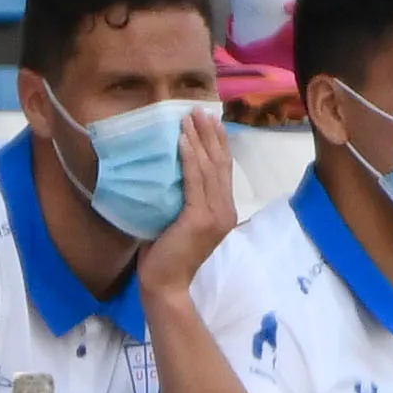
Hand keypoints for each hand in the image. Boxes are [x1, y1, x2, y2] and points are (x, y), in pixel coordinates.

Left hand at [136, 103, 238, 298]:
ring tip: (189, 116)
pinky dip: (189, 157)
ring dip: (199, 138)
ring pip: (209, 167)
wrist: (166, 284)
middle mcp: (225, 209)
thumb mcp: (179, 220)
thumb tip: (169, 170)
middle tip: (199, 109)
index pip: (223, 169)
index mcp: (224, 210)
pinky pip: (195, 180)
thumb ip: (183, 199)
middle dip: (210, 133)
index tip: (209, 120)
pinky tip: (182, 139)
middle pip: (220, 163)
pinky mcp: (200, 217)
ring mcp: (216, 214)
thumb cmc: (166, 255)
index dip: (217, 143)